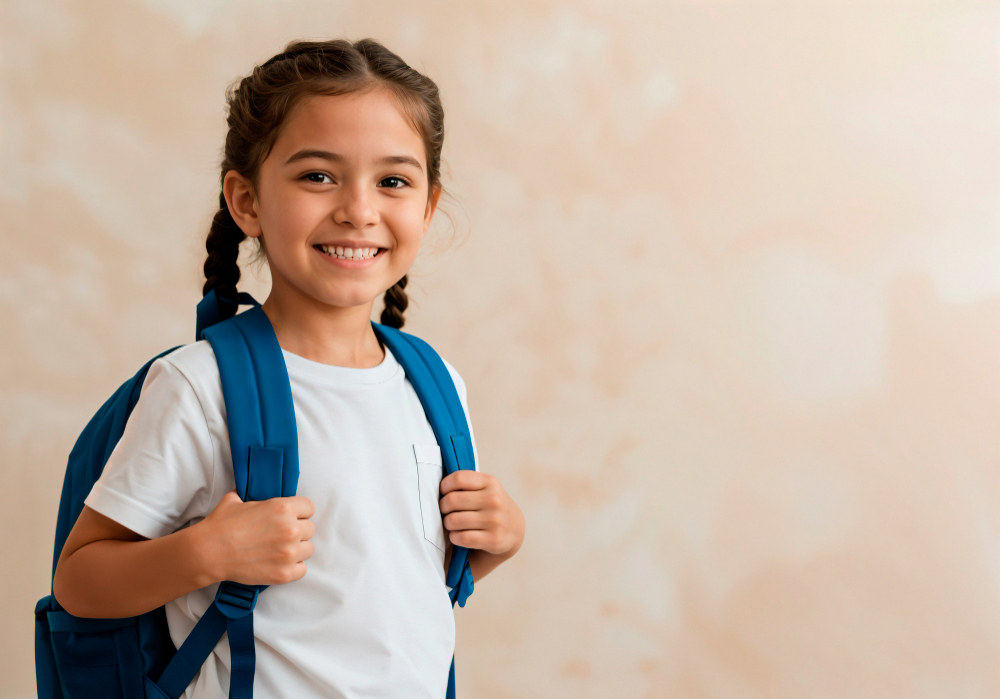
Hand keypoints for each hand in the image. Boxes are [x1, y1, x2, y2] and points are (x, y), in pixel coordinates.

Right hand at [195, 490, 315, 585]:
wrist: (208, 552)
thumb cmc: (221, 525)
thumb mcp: (237, 499)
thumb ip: (254, 496)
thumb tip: (253, 490)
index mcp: (283, 507)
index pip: (309, 508)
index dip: (299, 512)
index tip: (291, 517)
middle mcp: (290, 529)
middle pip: (310, 529)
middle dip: (298, 531)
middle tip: (280, 535)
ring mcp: (289, 553)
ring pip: (308, 549)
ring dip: (297, 549)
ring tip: (279, 550)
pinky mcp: (284, 573)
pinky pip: (302, 569)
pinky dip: (293, 567)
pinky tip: (279, 563)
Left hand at [440, 471, 523, 556]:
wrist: (514, 528)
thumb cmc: (490, 505)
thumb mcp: (485, 487)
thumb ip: (465, 484)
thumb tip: (434, 487)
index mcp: (489, 482)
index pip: (458, 478)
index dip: (444, 486)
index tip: (444, 493)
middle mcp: (493, 499)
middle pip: (451, 500)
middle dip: (442, 508)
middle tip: (445, 511)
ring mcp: (494, 520)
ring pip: (453, 520)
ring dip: (447, 524)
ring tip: (452, 524)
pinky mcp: (493, 539)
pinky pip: (461, 538)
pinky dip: (454, 537)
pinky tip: (457, 535)